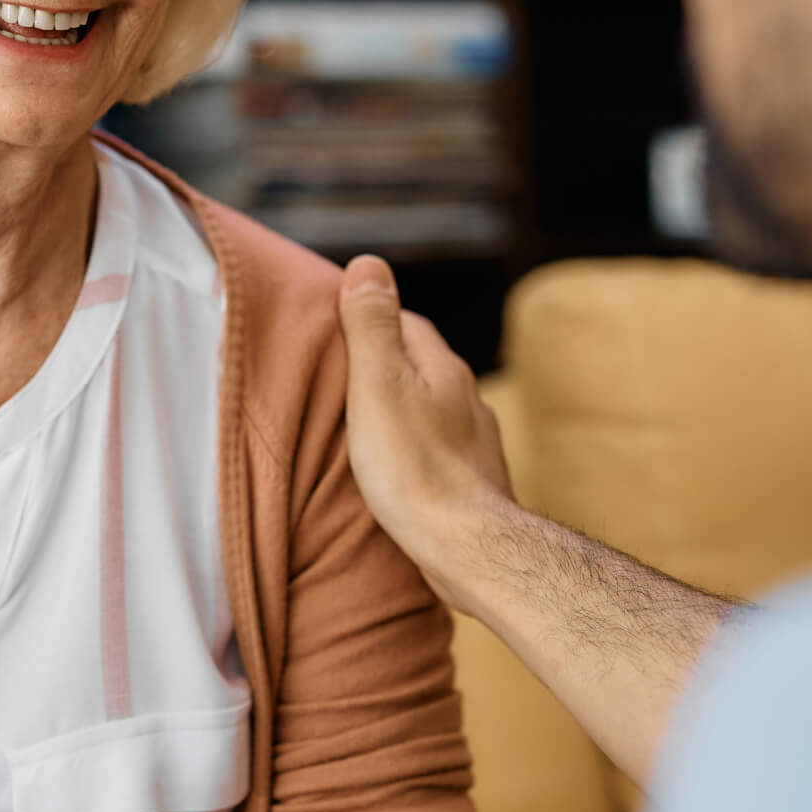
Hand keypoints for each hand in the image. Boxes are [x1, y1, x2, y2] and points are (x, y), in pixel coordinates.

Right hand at [337, 254, 512, 609]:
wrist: (468, 548)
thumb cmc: (414, 468)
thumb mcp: (378, 385)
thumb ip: (372, 325)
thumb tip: (368, 263)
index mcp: (442, 368)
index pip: (406, 323)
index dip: (371, 320)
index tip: (337, 328)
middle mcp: (466, 398)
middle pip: (421, 366)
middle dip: (387, 365)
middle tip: (343, 376)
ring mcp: (474, 441)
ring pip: (432, 409)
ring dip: (403, 410)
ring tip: (365, 423)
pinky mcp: (473, 482)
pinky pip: (438, 450)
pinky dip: (416, 448)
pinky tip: (397, 468)